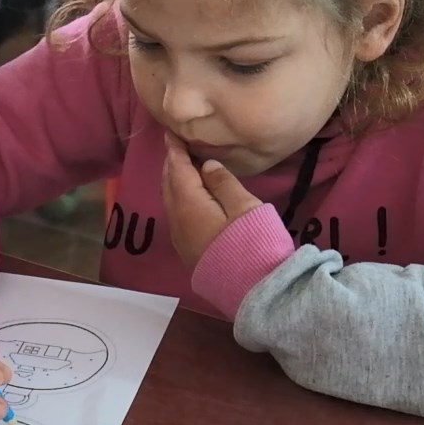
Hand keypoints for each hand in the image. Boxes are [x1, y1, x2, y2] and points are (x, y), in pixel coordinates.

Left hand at [161, 133, 263, 267]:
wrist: (254, 291)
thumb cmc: (254, 243)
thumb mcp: (244, 207)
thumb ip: (223, 183)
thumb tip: (206, 165)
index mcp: (189, 204)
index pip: (177, 169)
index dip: (175, 150)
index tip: (170, 133)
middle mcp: (178, 221)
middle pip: (169, 186)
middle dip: (171, 165)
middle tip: (176, 148)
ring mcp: (181, 240)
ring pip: (170, 203)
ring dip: (173, 183)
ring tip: (181, 169)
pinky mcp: (188, 253)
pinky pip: (176, 217)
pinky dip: (177, 200)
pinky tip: (187, 198)